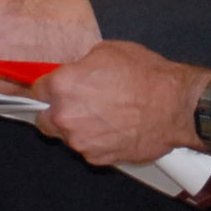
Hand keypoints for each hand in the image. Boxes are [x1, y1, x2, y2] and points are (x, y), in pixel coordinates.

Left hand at [34, 41, 210, 165]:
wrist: (174, 106)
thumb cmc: (146, 77)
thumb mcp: (107, 52)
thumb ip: (81, 66)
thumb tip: (75, 73)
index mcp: (63, 86)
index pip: (36, 91)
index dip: (46, 89)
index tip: (52, 90)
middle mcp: (66, 116)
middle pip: (44, 120)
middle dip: (55, 112)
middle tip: (76, 104)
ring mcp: (81, 141)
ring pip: (67, 137)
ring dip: (78, 128)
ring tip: (104, 116)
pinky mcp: (98, 158)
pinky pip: (88, 149)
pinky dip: (97, 141)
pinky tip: (115, 129)